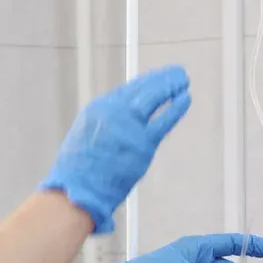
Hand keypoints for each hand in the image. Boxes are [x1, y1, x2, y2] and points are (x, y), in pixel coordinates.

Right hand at [39, 66, 190, 232]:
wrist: (77, 190)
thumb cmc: (77, 171)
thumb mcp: (84, 136)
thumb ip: (103, 125)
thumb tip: (117, 124)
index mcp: (98, 109)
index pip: (127, 90)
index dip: (145, 83)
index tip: (156, 79)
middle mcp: (114, 112)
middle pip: (142, 90)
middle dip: (161, 79)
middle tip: (175, 72)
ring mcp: (129, 127)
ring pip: (154, 99)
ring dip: (170, 86)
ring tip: (183, 79)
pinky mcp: (143, 144)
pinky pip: (163, 121)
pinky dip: (175, 108)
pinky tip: (185, 98)